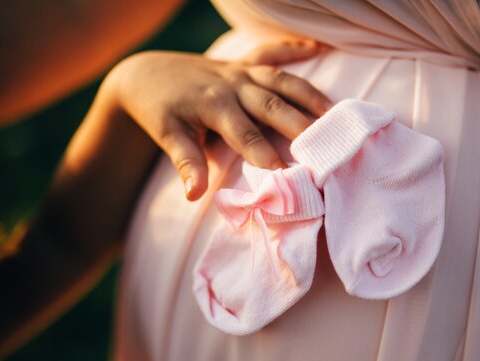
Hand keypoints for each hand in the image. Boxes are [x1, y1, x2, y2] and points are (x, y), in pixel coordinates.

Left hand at [104, 39, 331, 199]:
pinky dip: (293, 48)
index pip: (246, 136)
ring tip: (333, 113)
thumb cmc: (158, 109)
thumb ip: (186, 163)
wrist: (145, 73)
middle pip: (272, 106)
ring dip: (308, 95)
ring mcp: (240, 70)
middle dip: (300, 126)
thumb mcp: (167, 135)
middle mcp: (232, 84)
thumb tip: (194, 195)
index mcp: (215, 105)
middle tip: (326, 145)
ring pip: (280, 80)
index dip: (268, 158)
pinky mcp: (242, 62)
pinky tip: (317, 47)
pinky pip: (271, 52)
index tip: (289, 177)